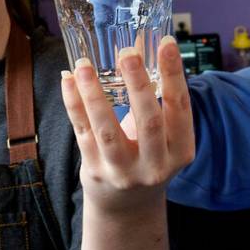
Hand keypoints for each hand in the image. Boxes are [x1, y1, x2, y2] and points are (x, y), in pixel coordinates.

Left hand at [61, 36, 194, 216]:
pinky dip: (74, 104)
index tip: (167, 43)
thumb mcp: (164, 137)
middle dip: (138, 84)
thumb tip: (140, 45)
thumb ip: (157, 99)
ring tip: (85, 66)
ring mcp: (123, 171)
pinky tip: (69, 80)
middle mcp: (155, 164)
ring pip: (108, 130)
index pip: (180, 107)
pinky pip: (83, 133)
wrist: (128, 206)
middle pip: (149, 121)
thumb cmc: (148, 156)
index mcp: (180, 150)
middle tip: (128, 54)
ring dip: (94, 94)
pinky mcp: (96, 171)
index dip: (174, 74)